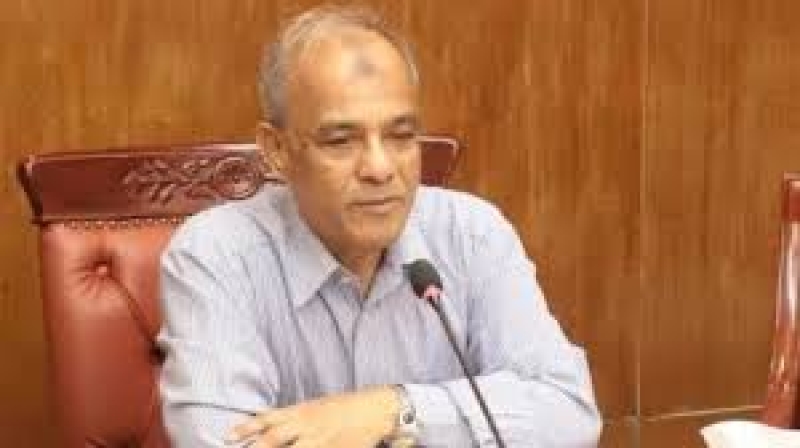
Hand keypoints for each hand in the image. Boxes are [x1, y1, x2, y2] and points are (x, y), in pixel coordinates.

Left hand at [226, 386, 399, 447]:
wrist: (376, 409)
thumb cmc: (344, 407)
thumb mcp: (315, 406)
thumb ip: (292, 416)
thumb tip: (267, 424)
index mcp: (301, 411)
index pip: (266, 419)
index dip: (246, 428)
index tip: (229, 435)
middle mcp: (306, 426)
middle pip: (272, 440)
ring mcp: (320, 442)